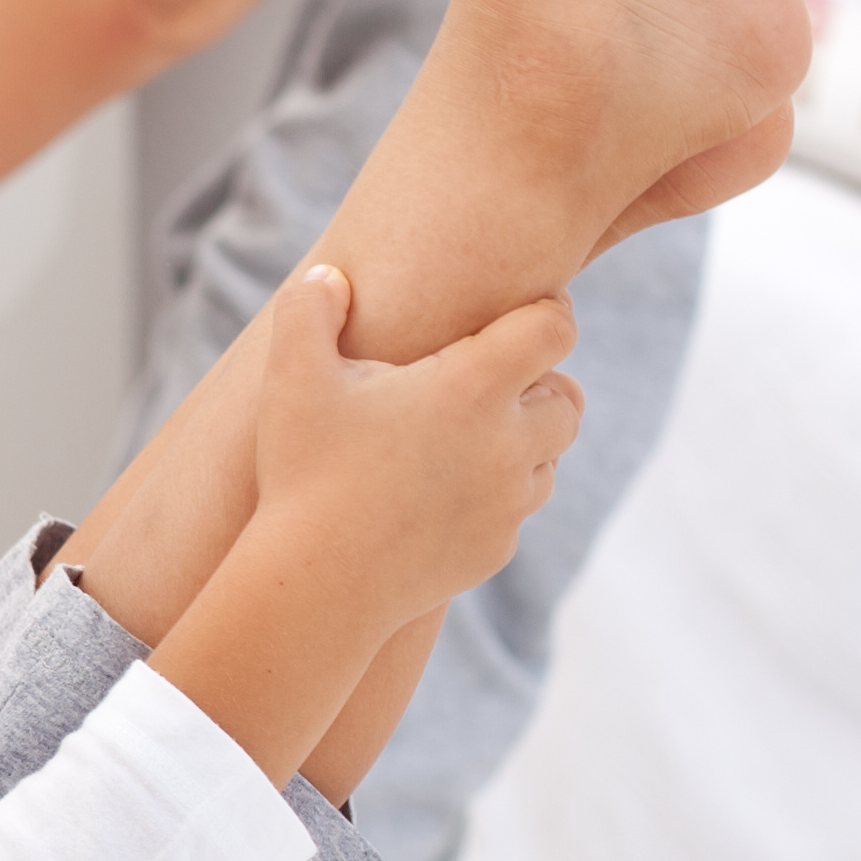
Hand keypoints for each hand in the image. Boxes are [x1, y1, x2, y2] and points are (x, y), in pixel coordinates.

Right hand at [248, 267, 580, 625]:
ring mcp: (509, 502)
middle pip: (568, 398)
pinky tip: (443, 492)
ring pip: (550, 457)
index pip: (555, 330)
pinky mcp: (497, 547)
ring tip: (465, 438)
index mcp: (474, 387)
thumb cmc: (303, 472)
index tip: (524, 308)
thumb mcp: (292, 377)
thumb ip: (310, 310)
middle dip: (539, 383)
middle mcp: (510, 442)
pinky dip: (495, 496)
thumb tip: (330, 276)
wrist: (316, 583)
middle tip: (488, 380)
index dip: (549, 310)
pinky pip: (516, 511)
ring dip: (522, 441)